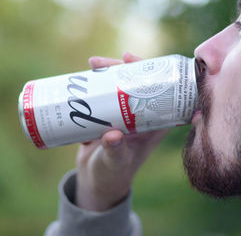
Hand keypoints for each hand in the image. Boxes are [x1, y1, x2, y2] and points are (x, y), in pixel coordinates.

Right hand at [75, 53, 168, 211]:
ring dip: (105, 75)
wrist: (98, 182)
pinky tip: (83, 82)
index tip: (128, 58)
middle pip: (134, 83)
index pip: (157, 89)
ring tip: (91, 66)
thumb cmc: (113, 175)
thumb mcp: (115, 163)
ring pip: (118, 87)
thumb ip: (115, 151)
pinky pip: (103, 97)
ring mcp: (124, 115)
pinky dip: (94, 88)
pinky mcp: (109, 117)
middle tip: (97, 63)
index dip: (146, 70)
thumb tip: (112, 135)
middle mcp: (141, 115)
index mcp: (153, 123)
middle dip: (118, 68)